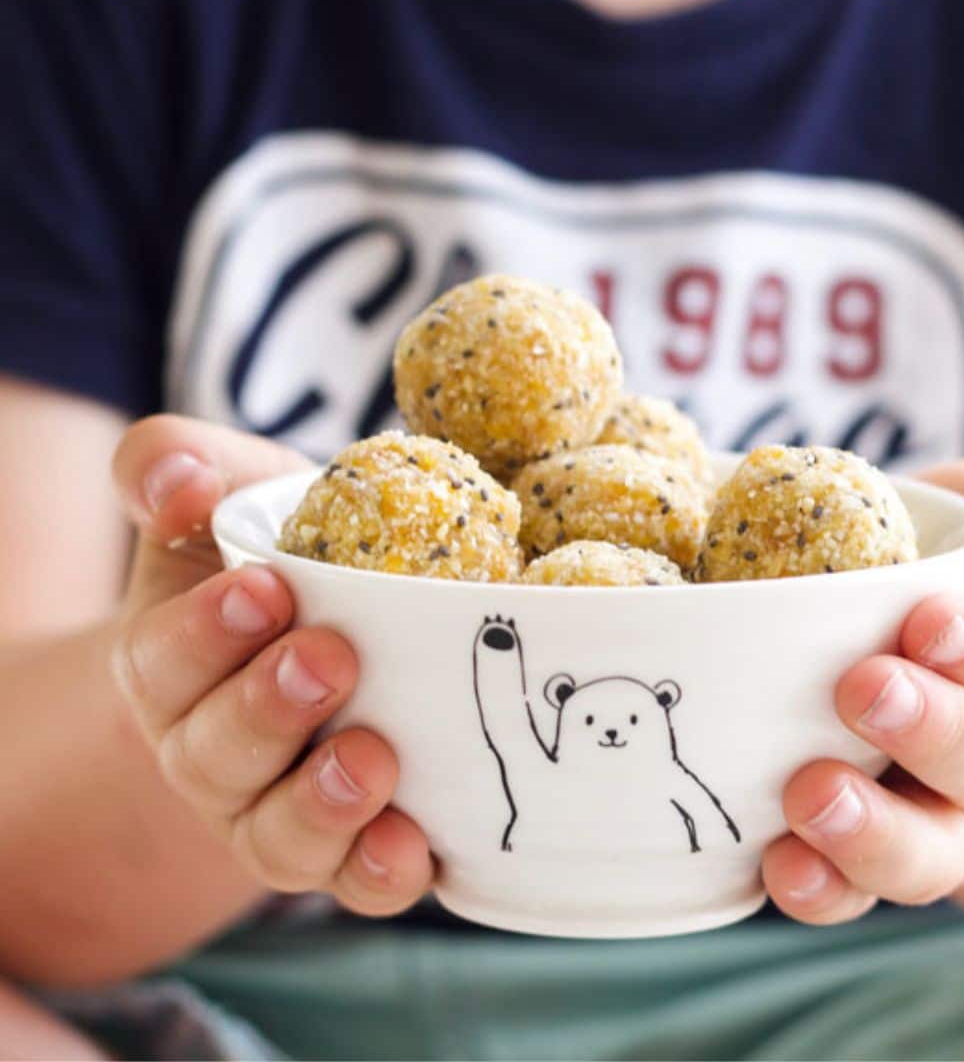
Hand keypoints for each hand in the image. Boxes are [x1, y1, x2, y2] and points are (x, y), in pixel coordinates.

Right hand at [110, 415, 432, 915]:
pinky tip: (417, 848)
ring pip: (276, 834)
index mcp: (172, 663)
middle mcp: (211, 750)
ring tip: (372, 759)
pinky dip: (379, 871)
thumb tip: (178, 480)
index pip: (164, 660)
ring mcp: (275, 807)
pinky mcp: (346, 843)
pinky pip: (352, 878)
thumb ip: (180, 466)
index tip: (267, 588)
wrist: (329, 623)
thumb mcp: (231, 492)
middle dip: (267, 709)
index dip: (206, 633)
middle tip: (330, 658)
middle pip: (214, 754)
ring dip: (321, 802)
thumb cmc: (279, 552)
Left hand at [763, 460, 963, 922]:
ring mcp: (935, 811)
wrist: (913, 646)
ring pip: (931, 850)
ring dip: (874, 833)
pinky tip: (777, 864)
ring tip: (812, 796)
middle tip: (863, 688)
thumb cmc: (943, 571)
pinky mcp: (868, 851)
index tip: (929, 624)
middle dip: (931, 728)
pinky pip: (854, 891)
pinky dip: (821, 888)